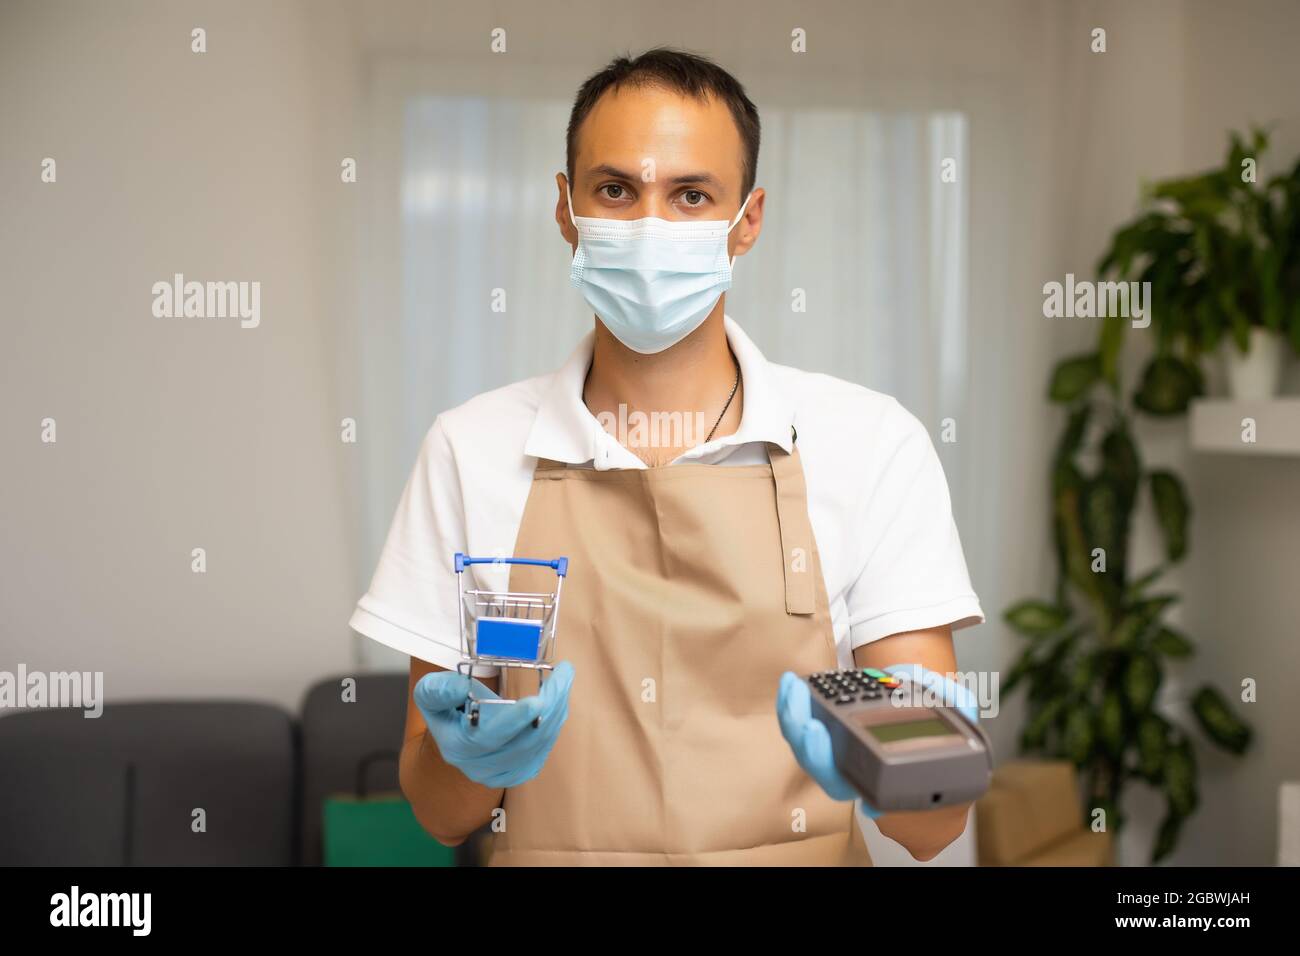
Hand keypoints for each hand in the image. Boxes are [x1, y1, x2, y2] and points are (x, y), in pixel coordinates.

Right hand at [414, 661, 574, 788]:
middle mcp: (480, 768)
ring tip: (565, 679)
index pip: (489, 738)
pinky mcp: (519, 772)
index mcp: (458, 748)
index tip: (537, 700)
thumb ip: (438, 689)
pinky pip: (544, 749)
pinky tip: (559, 700)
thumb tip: (461, 687)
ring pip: (539, 745)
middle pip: (523, 742)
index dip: (514, 720)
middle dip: (549, 707)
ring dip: (557, 710)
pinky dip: (556, 722)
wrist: (456, 732)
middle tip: (564, 676)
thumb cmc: (446, 706)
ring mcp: (502, 774)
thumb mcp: (430, 693)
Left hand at [777, 664, 979, 817]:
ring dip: (794, 716)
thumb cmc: (926, 710)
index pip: (851, 785)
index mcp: (880, 774)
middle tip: (809, 724)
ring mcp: (832, 744)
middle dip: (808, 745)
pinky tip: (792, 682)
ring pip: (803, 743)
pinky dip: (793, 702)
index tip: (833, 754)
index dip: (837, 772)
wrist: (911, 692)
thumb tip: (956, 704)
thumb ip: (956, 704)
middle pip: (819, 767)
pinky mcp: (819, 721)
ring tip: (794, 689)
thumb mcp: (948, 705)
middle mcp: (851, 765)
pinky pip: (800, 719)